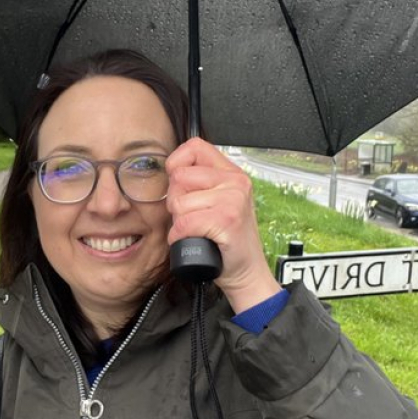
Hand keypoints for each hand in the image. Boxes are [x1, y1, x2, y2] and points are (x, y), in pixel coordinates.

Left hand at [166, 138, 281, 313]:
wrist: (247, 272)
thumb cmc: (227, 240)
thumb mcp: (220, 202)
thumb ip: (202, 183)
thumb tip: (171, 173)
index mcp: (232, 174)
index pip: (195, 146)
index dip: (177, 162)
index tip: (178, 183)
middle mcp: (235, 182)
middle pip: (180, 177)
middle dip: (176, 201)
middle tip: (193, 217)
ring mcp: (233, 200)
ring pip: (179, 203)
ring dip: (179, 223)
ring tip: (197, 230)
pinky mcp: (226, 220)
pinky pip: (184, 223)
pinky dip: (181, 237)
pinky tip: (194, 240)